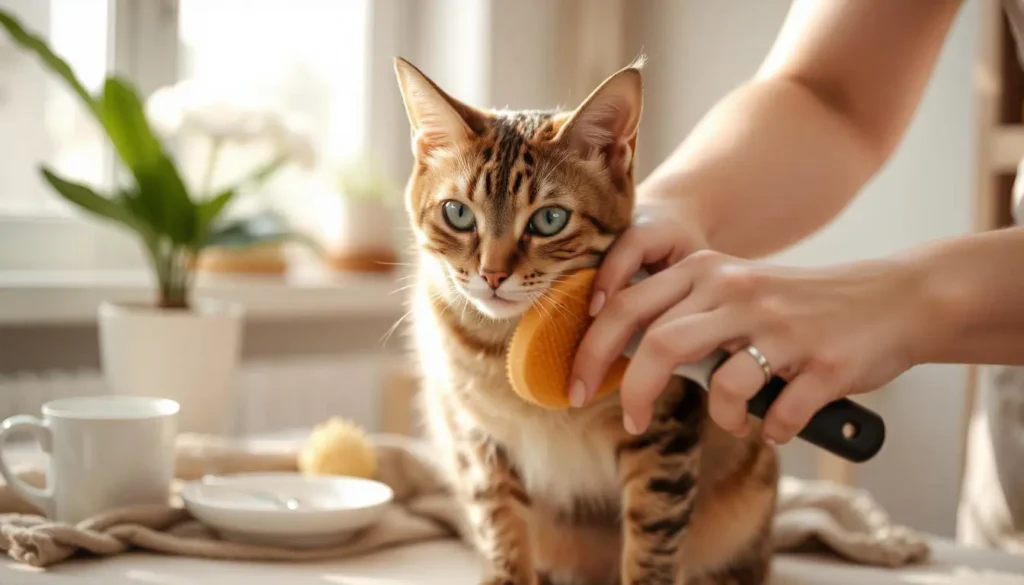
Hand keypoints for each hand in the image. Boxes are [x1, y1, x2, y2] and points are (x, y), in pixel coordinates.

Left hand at [571, 245, 929, 443]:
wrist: (892, 301)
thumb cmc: (800, 306)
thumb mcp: (737, 290)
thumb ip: (685, 312)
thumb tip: (620, 354)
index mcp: (709, 270)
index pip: (627, 305)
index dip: (592, 349)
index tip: (577, 385)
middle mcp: (740, 291)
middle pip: (659, 342)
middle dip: (633, 390)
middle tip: (631, 421)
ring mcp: (783, 327)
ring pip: (722, 384)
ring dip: (720, 416)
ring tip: (735, 419)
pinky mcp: (824, 364)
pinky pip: (778, 414)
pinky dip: (772, 430)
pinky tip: (779, 423)